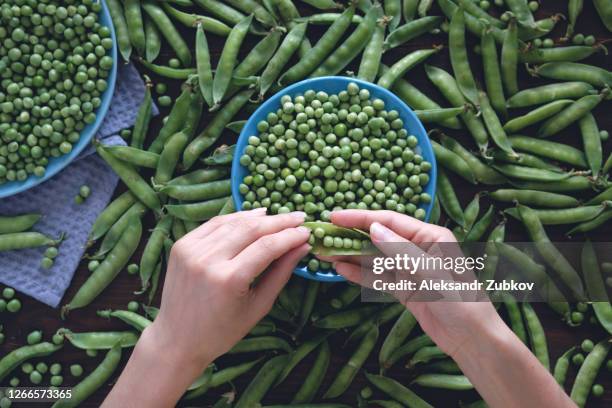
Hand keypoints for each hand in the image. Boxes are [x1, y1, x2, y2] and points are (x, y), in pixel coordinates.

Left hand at [146, 209, 309, 375]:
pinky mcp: (181, 245)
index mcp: (229, 280)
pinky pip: (214, 224)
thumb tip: (302, 246)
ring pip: (233, 222)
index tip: (307, 231)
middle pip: (251, 229)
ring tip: (279, 216)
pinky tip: (251, 216)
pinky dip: (235, 218)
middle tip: (299, 217)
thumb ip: (281, 273)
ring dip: (258, 217)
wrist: (177, 339)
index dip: (290, 236)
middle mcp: (208, 260)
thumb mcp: (258, 306)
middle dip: (279, 221)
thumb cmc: (222, 331)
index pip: (267, 247)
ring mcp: (191, 250)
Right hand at [319, 209, 501, 357]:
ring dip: (351, 254)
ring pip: (374, 258)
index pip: (390, 221)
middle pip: (378, 237)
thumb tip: (374, 229)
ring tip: (324, 251)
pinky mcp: (404, 288)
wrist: (473, 340)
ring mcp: (409, 269)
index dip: (361, 218)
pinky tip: (340, 269)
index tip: (335, 216)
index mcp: (431, 237)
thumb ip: (402, 251)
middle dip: (351, 235)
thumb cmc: (462, 303)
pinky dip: (359, 273)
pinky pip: (377, 277)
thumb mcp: (432, 274)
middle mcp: (419, 248)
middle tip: (323, 234)